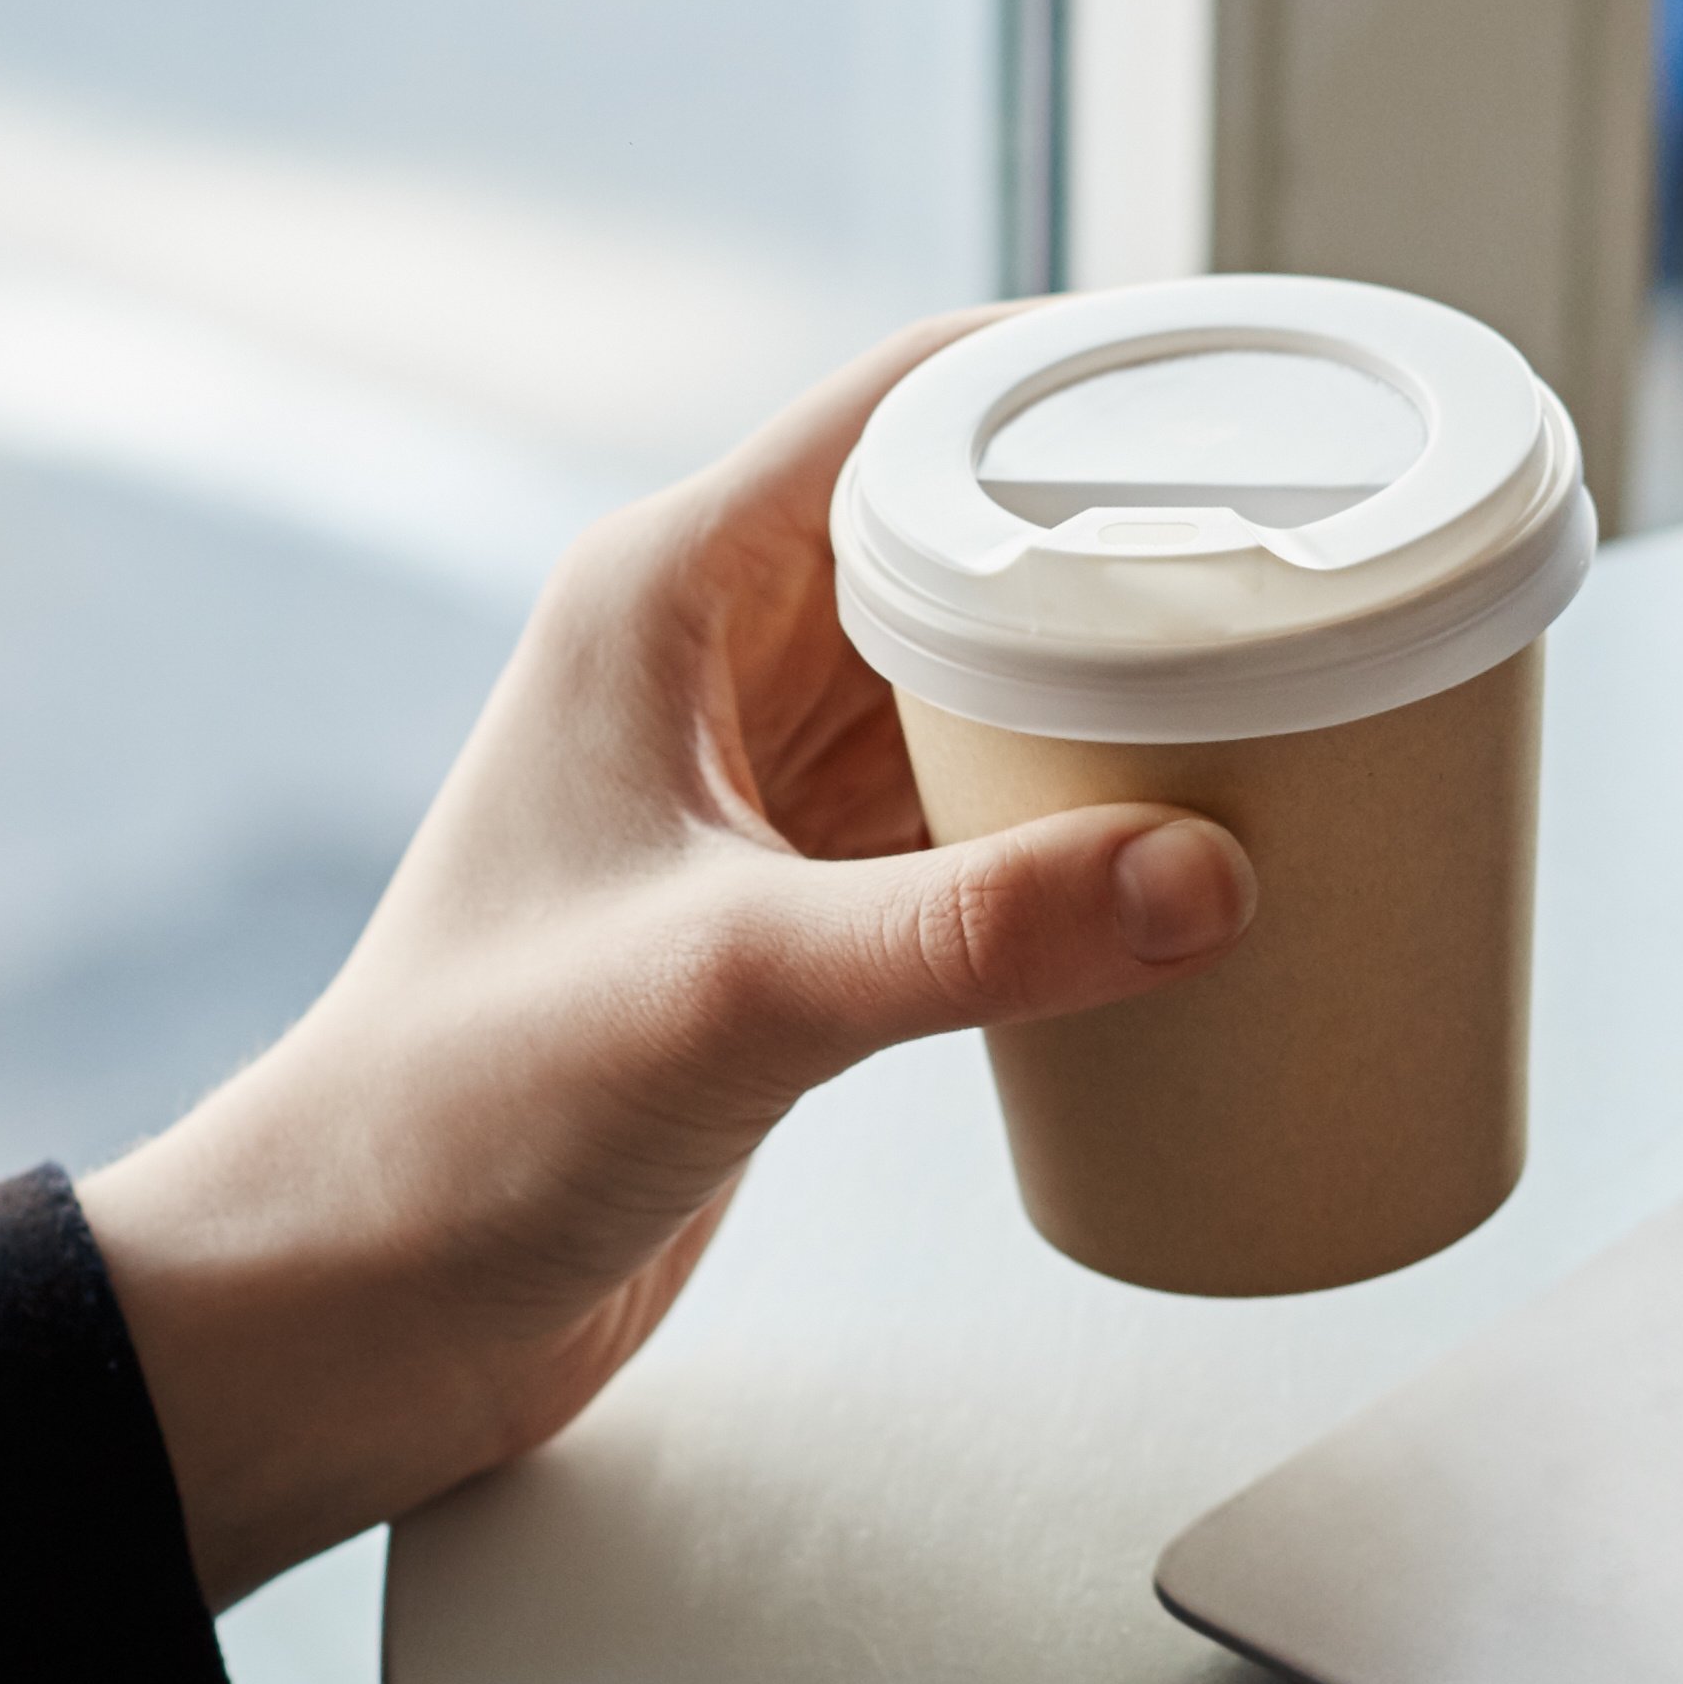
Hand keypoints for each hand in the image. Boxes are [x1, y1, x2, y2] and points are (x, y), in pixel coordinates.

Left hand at [74, 314, 1253, 1589]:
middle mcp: (714, 662)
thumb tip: (1207, 874)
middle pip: (970, 529)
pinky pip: (976, 818)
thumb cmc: (451, 1121)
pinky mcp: (795, 914)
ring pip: (983, 677)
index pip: (908, 402)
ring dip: (1121, 690)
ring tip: (1304, 702)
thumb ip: (974, 933)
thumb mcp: (734, 997)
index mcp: (666, 596)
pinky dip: (1082, 824)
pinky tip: (1192, 862)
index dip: (1082, 375)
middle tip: (1329, 575)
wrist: (353, 1309)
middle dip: (1139, 543)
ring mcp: (757, 790)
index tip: (1259, 393)